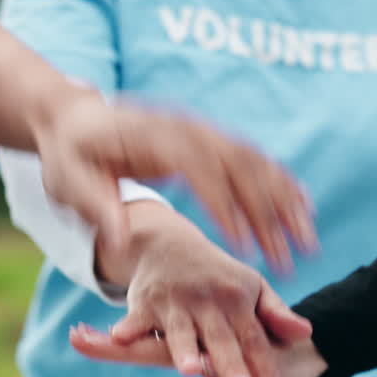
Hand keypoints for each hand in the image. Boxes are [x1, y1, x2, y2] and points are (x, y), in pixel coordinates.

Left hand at [31, 86, 317, 270]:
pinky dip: (280, 184)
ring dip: (285, 202)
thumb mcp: (70, 184)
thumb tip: (118, 242)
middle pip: (240, 167)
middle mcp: (186, 130)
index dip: (226, 207)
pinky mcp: (208, 141)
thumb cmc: (69, 154)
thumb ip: (95, 210)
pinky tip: (303, 210)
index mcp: (154, 138)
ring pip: (256, 164)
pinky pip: (252, 160)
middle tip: (292, 258)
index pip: (200, 170)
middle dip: (270, 214)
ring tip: (308, 244)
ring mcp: (201, 132)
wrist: (73, 117)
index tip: (245, 248)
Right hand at [84, 203, 313, 376]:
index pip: (254, 341)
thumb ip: (276, 314)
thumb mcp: (251, 288)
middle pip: (222, 339)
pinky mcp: (145, 302)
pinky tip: (119, 339)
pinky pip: (136, 317)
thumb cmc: (217, 275)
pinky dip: (128, 328)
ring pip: (182, 330)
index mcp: (237, 300)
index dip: (264, 370)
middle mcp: (207, 302)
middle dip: (231, 365)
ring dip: (184, 349)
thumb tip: (307, 334)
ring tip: (190, 370)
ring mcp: (176, 301)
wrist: (169, 242)